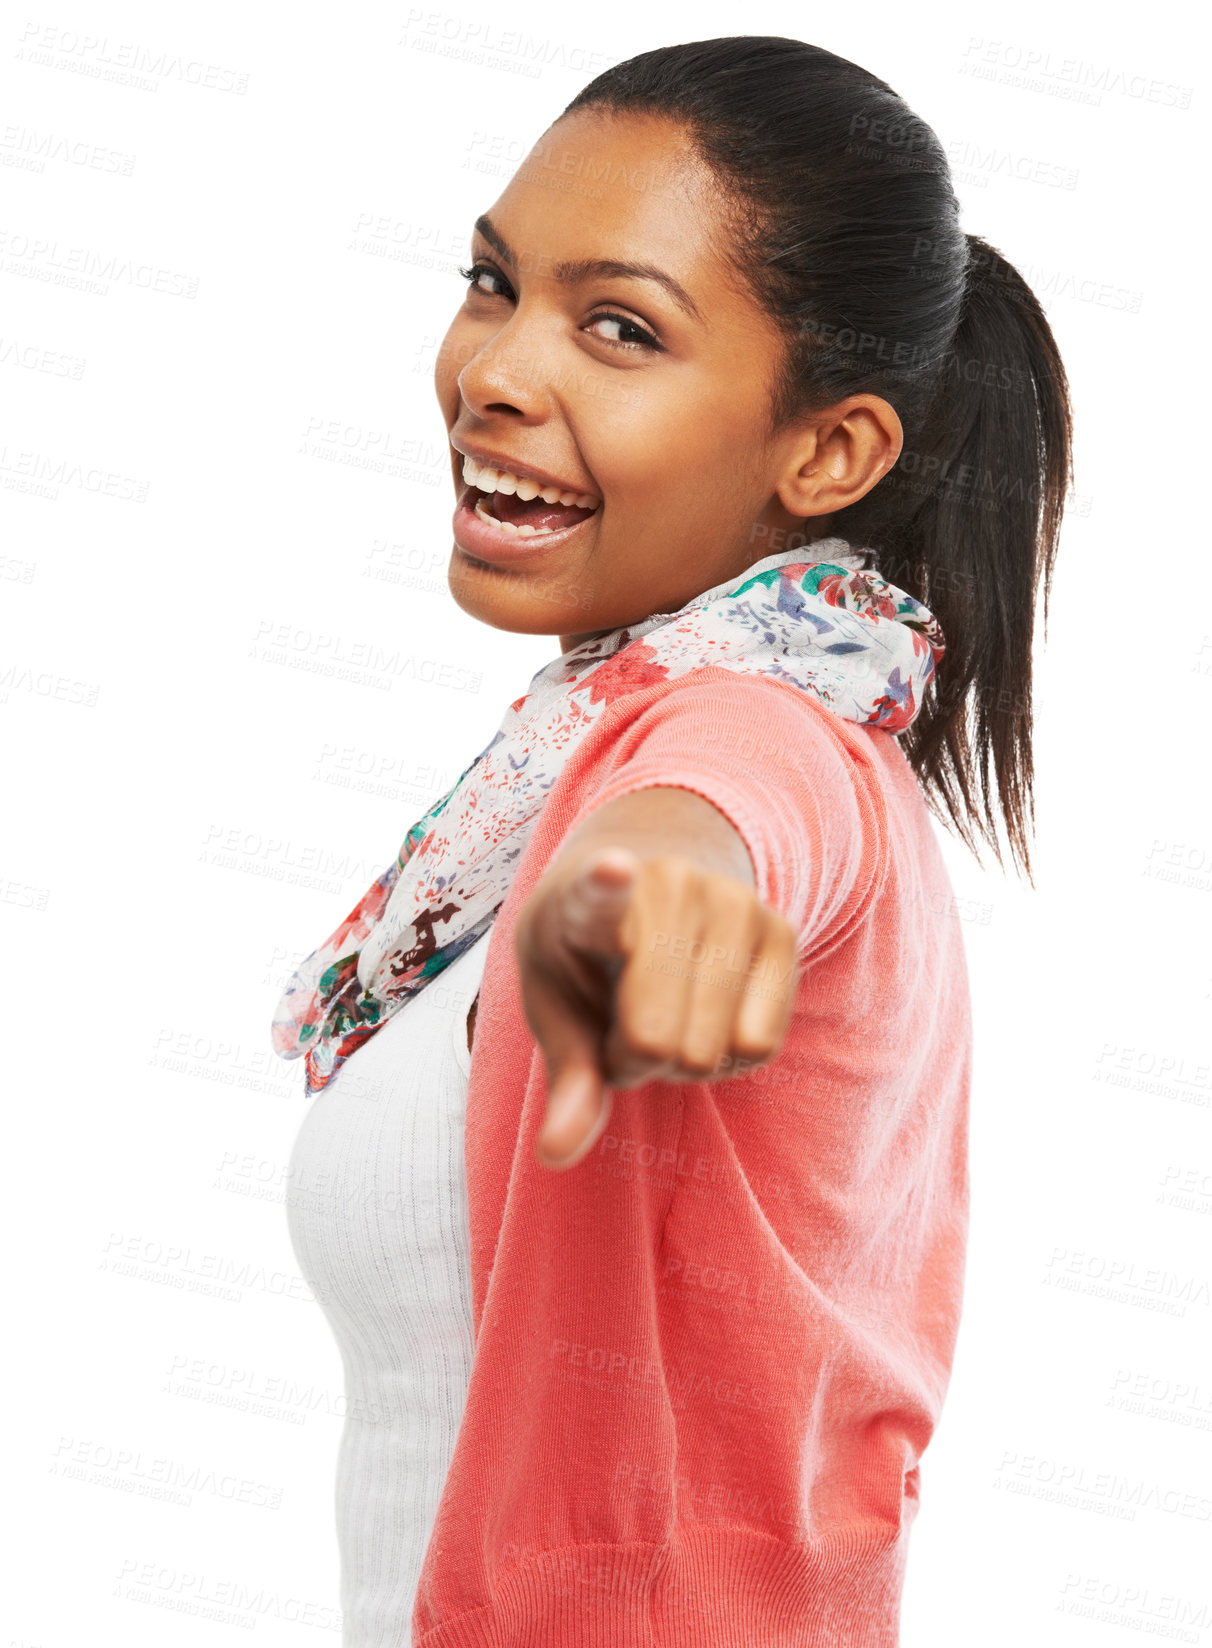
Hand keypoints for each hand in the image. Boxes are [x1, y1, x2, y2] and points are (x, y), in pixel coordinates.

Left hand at [514, 843, 798, 1170]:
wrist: (656, 880)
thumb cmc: (587, 953)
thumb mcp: (553, 1003)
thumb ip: (564, 1075)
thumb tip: (557, 1153)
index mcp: (589, 892)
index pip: (599, 891)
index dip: (607, 883)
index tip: (613, 870)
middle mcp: (670, 882)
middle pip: (654, 1039)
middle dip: (633, 1057)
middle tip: (623, 1018)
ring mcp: (734, 901)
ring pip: (710, 1050)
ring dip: (680, 1060)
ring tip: (666, 1009)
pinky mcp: (782, 930)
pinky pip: (759, 1045)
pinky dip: (728, 1056)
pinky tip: (706, 1013)